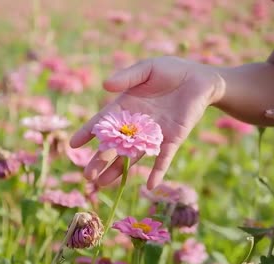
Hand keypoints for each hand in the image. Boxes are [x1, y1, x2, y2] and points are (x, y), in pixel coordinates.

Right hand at [70, 56, 224, 188]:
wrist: (200, 79)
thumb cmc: (170, 70)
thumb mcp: (146, 69)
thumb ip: (127, 77)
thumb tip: (105, 85)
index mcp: (125, 107)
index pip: (103, 122)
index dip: (88, 132)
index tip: (74, 144)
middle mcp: (135, 125)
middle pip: (114, 146)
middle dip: (100, 160)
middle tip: (87, 176)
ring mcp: (153, 135)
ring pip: (133, 156)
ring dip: (120, 171)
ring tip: (104, 184)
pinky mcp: (172, 140)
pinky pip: (163, 158)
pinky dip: (157, 171)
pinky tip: (150, 185)